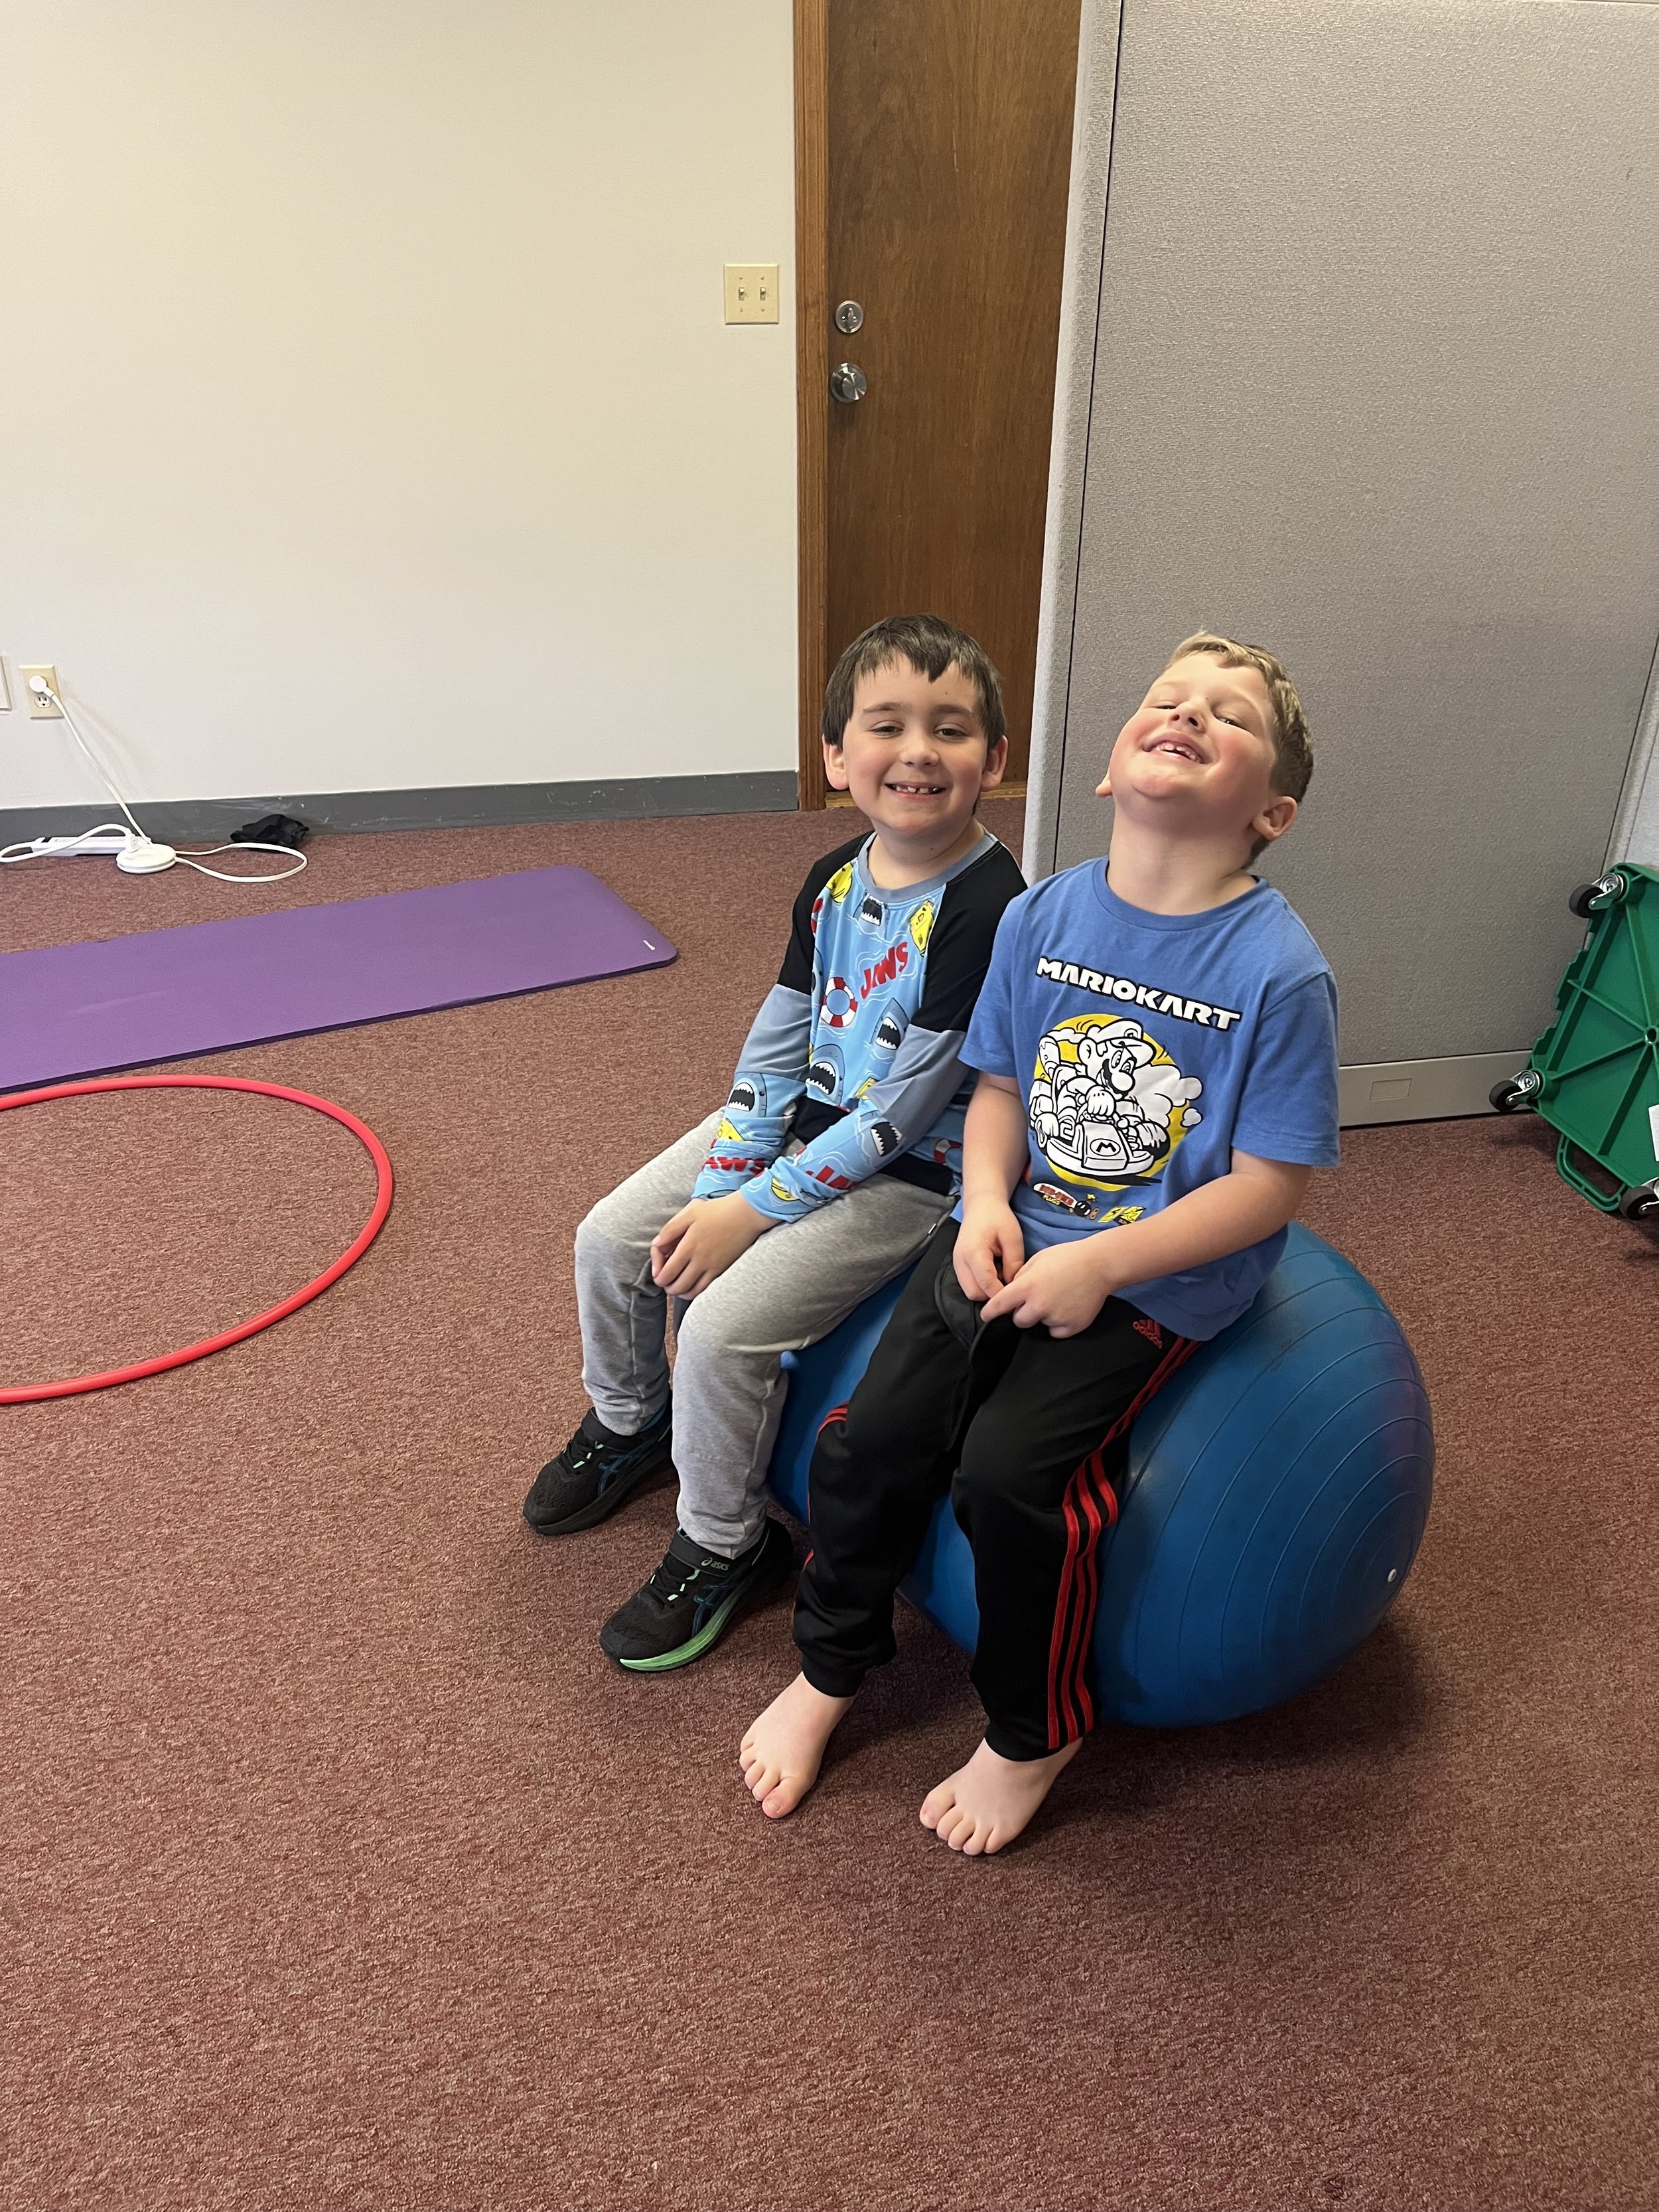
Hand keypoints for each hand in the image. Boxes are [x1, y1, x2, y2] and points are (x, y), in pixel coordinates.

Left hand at [650, 1192, 772, 1296]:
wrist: (746, 1214)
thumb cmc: (718, 1211)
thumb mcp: (690, 1214)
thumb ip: (670, 1230)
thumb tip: (656, 1244)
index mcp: (689, 1246)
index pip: (667, 1274)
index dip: (658, 1278)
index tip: (658, 1273)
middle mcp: (700, 1261)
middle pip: (677, 1287)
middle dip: (667, 1287)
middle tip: (666, 1280)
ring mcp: (713, 1268)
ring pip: (691, 1292)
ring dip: (681, 1292)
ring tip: (678, 1284)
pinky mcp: (723, 1270)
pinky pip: (706, 1289)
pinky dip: (696, 1291)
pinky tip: (693, 1284)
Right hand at [953, 1202, 1024, 1300]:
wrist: (981, 1204)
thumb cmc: (998, 1217)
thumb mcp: (1013, 1237)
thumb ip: (1014, 1263)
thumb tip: (1012, 1284)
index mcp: (973, 1252)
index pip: (986, 1285)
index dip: (1002, 1293)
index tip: (1016, 1290)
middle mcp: (960, 1261)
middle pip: (974, 1293)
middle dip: (992, 1294)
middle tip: (1008, 1282)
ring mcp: (956, 1263)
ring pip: (969, 1291)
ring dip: (986, 1290)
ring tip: (1001, 1275)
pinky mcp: (957, 1264)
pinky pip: (968, 1283)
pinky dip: (981, 1284)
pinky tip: (993, 1272)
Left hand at [979, 1239, 1116, 1337]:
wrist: (1100, 1264)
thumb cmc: (1068, 1257)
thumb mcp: (1037, 1259)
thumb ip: (1020, 1277)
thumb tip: (1011, 1292)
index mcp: (1027, 1287)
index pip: (999, 1305)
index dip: (990, 1312)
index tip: (986, 1316)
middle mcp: (1039, 1305)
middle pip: (1019, 1320)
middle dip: (1022, 1311)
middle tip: (1036, 1299)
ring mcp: (1055, 1317)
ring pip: (1039, 1324)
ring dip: (1042, 1316)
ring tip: (1057, 1299)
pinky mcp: (1071, 1327)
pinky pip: (1056, 1331)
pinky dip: (1058, 1324)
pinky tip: (1066, 1308)